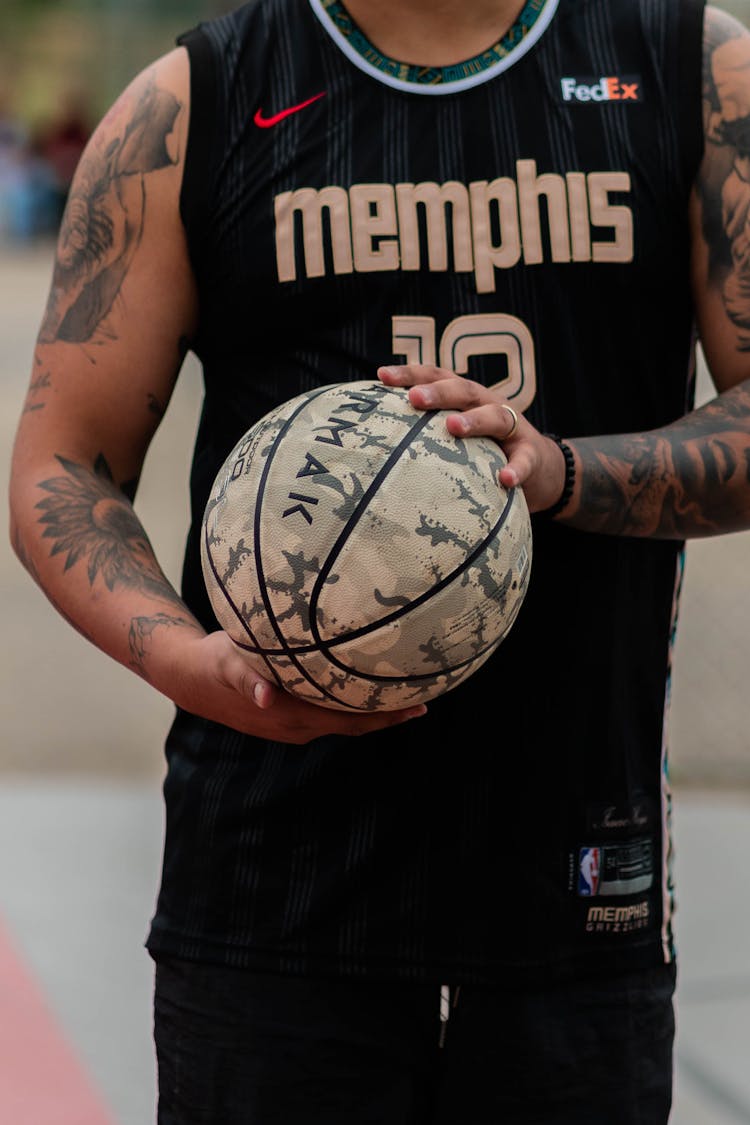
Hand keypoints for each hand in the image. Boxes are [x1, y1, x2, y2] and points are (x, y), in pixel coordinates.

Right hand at [166, 630, 426, 744]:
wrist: (192, 677)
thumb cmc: (216, 661)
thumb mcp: (229, 663)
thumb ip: (248, 677)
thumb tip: (265, 696)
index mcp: (290, 716)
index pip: (347, 719)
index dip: (382, 715)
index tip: (415, 706)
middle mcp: (297, 727)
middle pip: (354, 725)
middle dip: (388, 717)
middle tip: (425, 702)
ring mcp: (295, 726)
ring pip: (344, 723)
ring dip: (374, 714)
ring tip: (407, 699)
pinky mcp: (291, 718)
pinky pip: (331, 716)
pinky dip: (354, 709)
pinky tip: (366, 694)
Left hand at [379, 364, 566, 513]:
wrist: (541, 468)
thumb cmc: (485, 450)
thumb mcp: (458, 436)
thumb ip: (428, 432)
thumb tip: (378, 438)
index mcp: (466, 397)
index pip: (437, 376)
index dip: (411, 373)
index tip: (382, 376)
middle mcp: (489, 403)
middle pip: (463, 390)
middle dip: (438, 391)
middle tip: (414, 398)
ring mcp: (513, 428)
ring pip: (496, 416)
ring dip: (474, 420)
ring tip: (453, 427)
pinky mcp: (531, 454)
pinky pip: (524, 461)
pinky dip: (515, 469)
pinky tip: (504, 480)